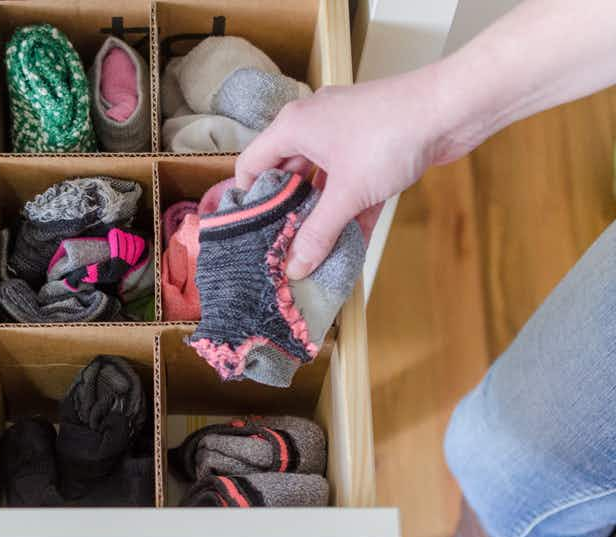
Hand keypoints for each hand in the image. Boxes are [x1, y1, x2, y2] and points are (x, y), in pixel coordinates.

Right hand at [236, 66, 462, 279]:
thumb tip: (296, 267)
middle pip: (287, 174)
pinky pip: (350, 181)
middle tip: (283, 246)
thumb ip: (318, 233)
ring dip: (321, 213)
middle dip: (287, 211)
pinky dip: (350, 207)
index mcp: (293, 127)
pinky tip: (352, 242)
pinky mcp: (371, 144)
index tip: (250, 231)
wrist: (451, 108)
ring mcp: (344, 134)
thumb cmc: (389, 137)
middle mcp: (312, 126)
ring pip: (321, 180)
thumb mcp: (347, 193)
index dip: (247, 198)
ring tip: (315, 250)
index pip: (251, 163)